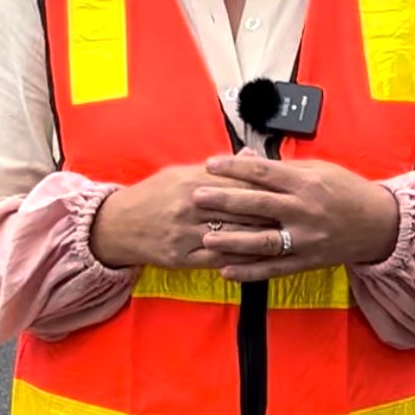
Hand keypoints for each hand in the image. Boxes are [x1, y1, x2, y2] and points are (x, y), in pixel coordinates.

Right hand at [90, 163, 277, 269]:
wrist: (117, 224)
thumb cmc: (153, 195)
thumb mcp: (181, 172)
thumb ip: (219, 168)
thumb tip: (250, 155)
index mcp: (193, 180)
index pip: (239, 183)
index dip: (267, 188)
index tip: (290, 191)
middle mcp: (190, 206)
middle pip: (240, 210)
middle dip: (271, 215)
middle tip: (297, 217)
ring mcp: (185, 233)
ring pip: (232, 236)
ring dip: (260, 239)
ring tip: (285, 238)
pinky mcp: (181, 257)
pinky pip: (217, 259)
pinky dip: (239, 259)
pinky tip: (258, 259)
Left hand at [192, 156, 399, 281]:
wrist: (379, 223)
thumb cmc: (346, 190)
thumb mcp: (317, 170)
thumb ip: (281, 168)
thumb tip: (246, 158)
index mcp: (305, 183)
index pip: (263, 173)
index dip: (234, 168)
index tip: (210, 164)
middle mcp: (304, 211)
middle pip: (257, 205)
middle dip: (224, 201)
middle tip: (195, 196)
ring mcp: (305, 240)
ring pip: (263, 242)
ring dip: (232, 241)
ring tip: (205, 237)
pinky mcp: (307, 262)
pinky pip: (274, 269)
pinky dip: (249, 271)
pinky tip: (225, 271)